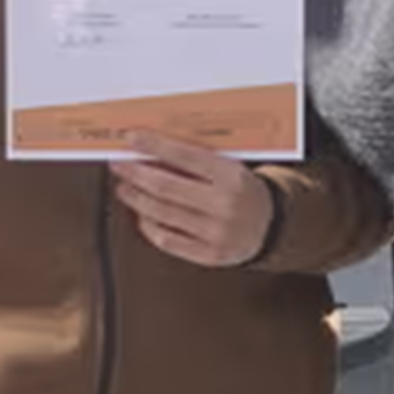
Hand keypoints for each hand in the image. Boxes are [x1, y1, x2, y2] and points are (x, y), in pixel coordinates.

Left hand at [112, 132, 276, 265]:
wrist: (273, 225)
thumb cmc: (245, 190)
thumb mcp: (230, 167)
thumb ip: (197, 161)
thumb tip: (153, 150)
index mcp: (232, 177)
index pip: (185, 156)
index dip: (154, 146)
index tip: (132, 138)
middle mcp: (225, 205)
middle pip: (166, 187)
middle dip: (136, 174)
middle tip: (120, 165)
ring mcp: (217, 233)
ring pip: (162, 214)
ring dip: (137, 199)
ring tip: (125, 188)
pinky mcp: (209, 255)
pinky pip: (168, 240)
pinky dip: (149, 225)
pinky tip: (143, 214)